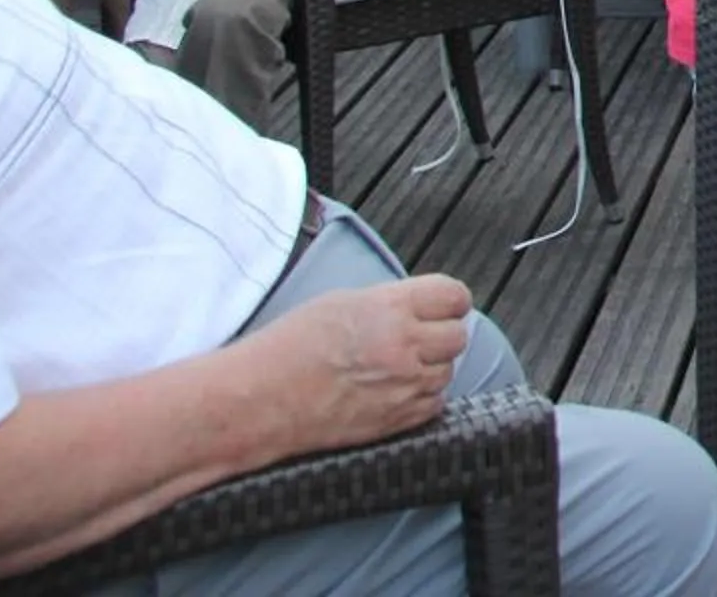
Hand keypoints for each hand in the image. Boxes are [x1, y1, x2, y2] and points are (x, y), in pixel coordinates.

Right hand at [248, 274, 471, 456]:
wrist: (258, 401)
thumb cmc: (287, 348)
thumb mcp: (341, 303)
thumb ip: (390, 304)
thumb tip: (421, 309)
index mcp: (390, 309)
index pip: (453, 296)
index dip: (450, 302)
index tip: (443, 307)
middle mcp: (404, 345)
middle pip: (458, 336)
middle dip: (441, 335)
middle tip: (419, 338)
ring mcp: (403, 386)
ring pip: (448, 371)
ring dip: (431, 368)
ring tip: (397, 367)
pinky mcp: (396, 421)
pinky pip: (434, 404)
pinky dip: (422, 398)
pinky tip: (394, 392)